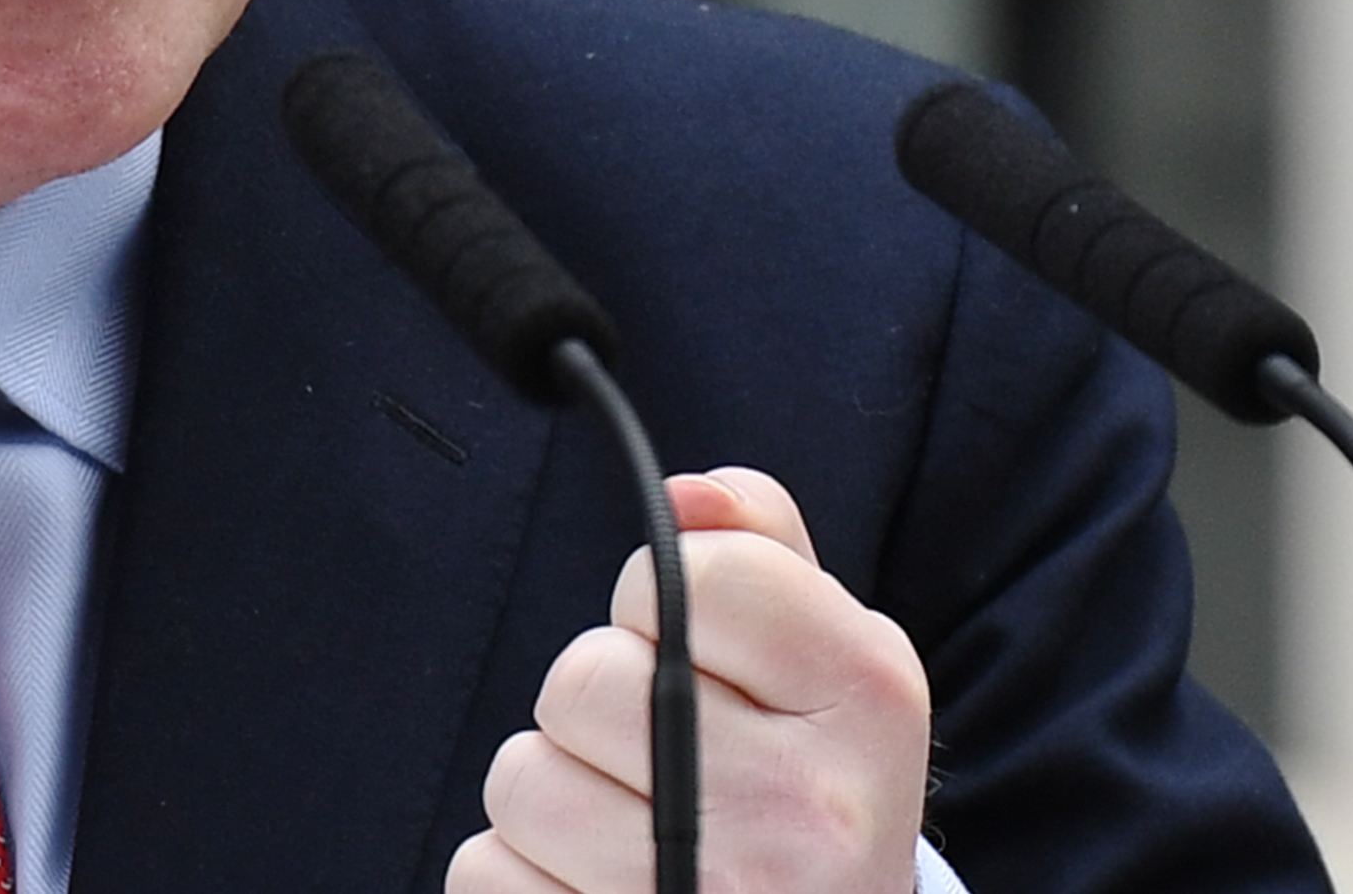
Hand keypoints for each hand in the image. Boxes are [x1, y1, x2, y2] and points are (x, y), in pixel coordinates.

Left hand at [450, 467, 930, 892]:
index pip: (691, 576)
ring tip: (631, 825)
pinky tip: (598, 884)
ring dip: (554, 792)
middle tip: (657, 751)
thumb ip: (762, 550)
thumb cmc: (814, 785)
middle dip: (597, 702)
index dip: (659, 601)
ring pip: (522, 780)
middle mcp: (805, 806)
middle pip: (583, 679)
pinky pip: (486, 871)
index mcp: (866, 698)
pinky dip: (522, 874)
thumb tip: (683, 497)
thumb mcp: (833, 663)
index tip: (691, 650)